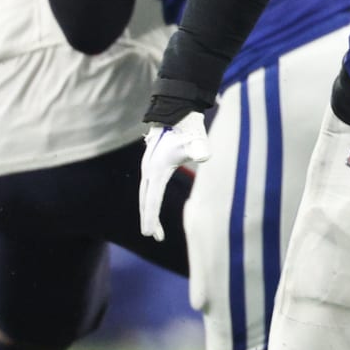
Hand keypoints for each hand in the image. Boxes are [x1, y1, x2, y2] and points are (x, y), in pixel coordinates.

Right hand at [138, 112, 209, 241]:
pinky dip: (150, 201)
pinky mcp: (152, 165)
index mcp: (156, 170)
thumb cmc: (187, 128)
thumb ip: (199, 148)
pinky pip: (149, 189)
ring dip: (149, 212)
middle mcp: (148, 170)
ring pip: (146, 195)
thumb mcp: (195, 139)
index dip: (152, 217)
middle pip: (145, 200)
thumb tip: (204, 156)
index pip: (152, 199)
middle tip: (154, 236)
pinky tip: (154, 207)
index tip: (150, 234)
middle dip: (149, 219)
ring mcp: (148, 167)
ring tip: (156, 230)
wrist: (176, 112)